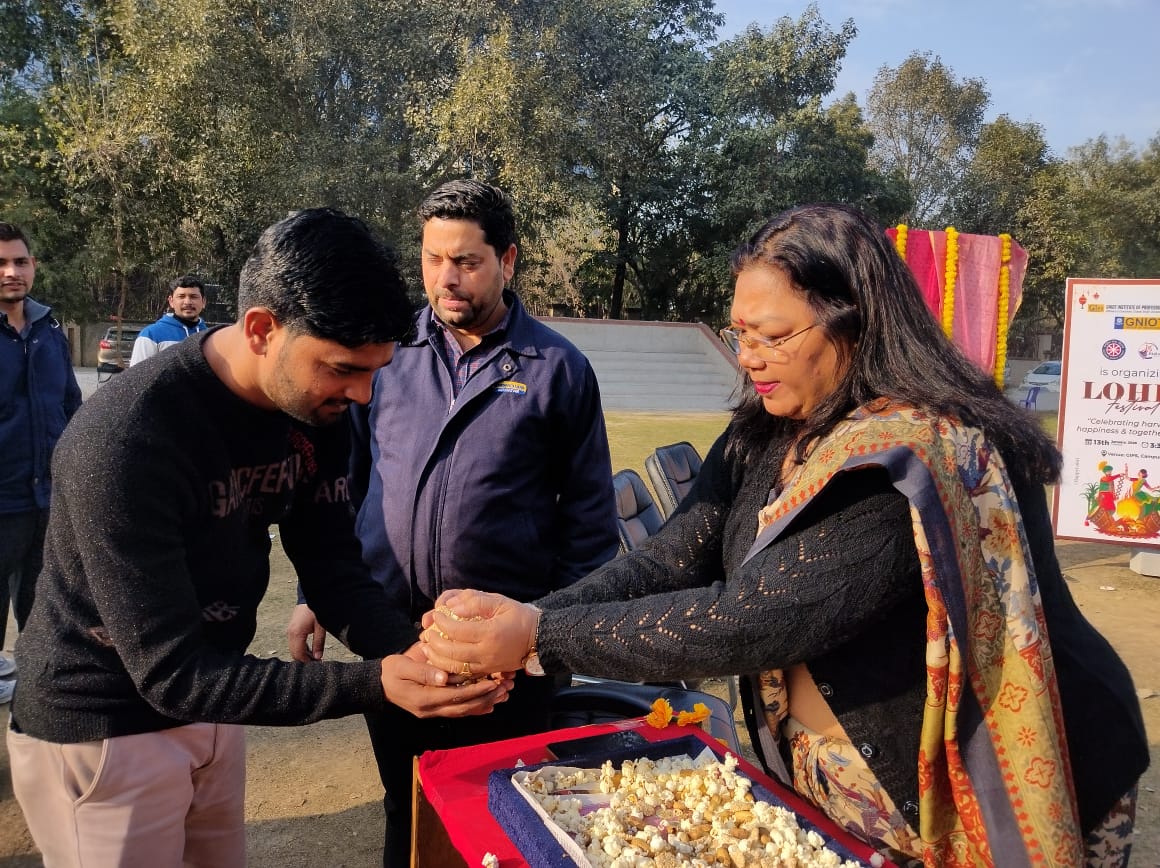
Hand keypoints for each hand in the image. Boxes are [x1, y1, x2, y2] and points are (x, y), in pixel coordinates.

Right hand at [287, 604, 326, 661]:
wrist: (310, 597)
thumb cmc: (316, 610)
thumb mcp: (321, 627)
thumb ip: (319, 643)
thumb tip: (318, 657)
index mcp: (296, 634)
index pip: (299, 654)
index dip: (307, 662)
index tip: (316, 664)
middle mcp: (290, 633)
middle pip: (294, 653)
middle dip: (304, 660)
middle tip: (316, 662)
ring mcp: (290, 631)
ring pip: (293, 649)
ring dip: (302, 654)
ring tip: (315, 657)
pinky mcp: (292, 628)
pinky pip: (294, 643)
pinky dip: (300, 648)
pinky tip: (310, 650)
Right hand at [379, 654, 509, 717]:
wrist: (378, 684)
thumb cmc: (391, 671)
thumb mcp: (402, 666)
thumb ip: (422, 671)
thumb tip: (443, 677)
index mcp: (424, 698)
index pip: (455, 696)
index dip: (475, 690)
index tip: (492, 682)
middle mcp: (431, 709)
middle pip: (463, 707)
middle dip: (485, 698)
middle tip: (504, 689)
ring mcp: (433, 712)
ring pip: (463, 712)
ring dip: (484, 704)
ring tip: (502, 695)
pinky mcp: (435, 710)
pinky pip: (458, 711)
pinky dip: (474, 709)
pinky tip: (489, 705)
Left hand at [420, 589, 538, 675]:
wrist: (539, 639)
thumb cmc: (519, 617)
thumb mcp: (501, 602)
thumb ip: (476, 602)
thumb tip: (452, 607)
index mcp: (490, 632)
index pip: (457, 630)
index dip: (442, 622)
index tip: (436, 614)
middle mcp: (487, 652)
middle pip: (451, 652)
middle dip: (434, 642)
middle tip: (428, 631)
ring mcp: (487, 665)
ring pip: (454, 667)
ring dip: (437, 658)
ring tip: (427, 647)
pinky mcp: (488, 672)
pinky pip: (463, 674)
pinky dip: (448, 668)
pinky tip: (440, 659)